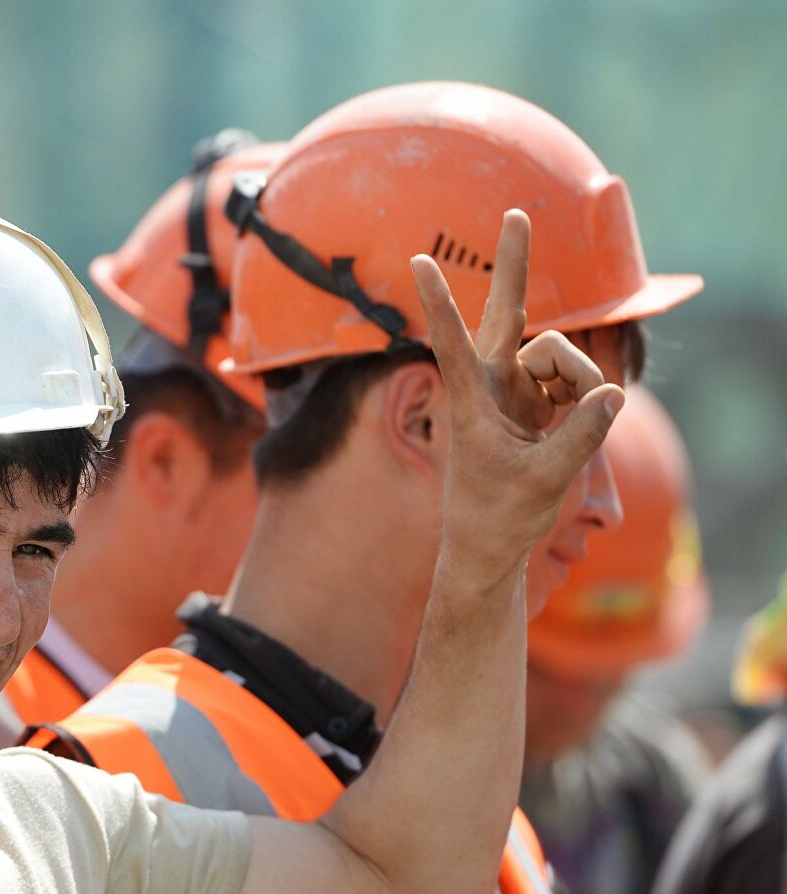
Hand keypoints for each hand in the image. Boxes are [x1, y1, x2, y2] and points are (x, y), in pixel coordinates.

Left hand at [411, 209, 624, 586]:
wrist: (490, 545)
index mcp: (471, 401)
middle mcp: (490, 384)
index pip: (451, 341)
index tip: (418, 261)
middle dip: (516, 264)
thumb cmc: (500, 515)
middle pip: (507, 313)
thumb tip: (611, 394)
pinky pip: (574, 379)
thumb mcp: (544, 478)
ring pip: (559, 355)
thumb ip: (581, 434)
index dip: (440, 302)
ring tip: (570, 420)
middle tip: (516, 211)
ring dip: (576, 381)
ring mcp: (514, 388)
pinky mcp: (534, 400)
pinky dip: (584, 397)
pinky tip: (578, 418)